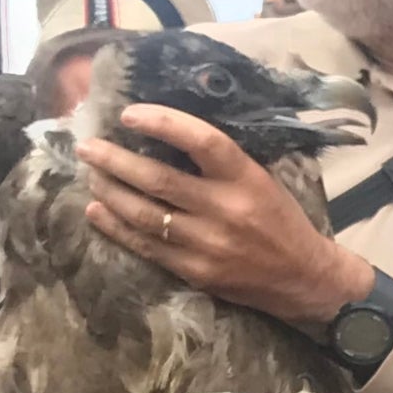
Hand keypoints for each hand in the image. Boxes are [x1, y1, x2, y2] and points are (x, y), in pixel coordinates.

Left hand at [80, 107, 372, 329]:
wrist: (304, 279)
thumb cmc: (281, 221)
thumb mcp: (261, 180)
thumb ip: (220, 163)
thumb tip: (165, 134)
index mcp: (247, 180)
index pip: (203, 142)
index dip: (163, 123)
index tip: (129, 113)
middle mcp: (226, 211)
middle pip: (158, 179)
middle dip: (115, 160)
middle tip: (87, 146)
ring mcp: (208, 245)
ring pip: (145, 214)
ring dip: (110, 191)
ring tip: (91, 174)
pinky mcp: (196, 272)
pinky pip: (147, 247)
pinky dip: (116, 227)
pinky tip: (97, 211)